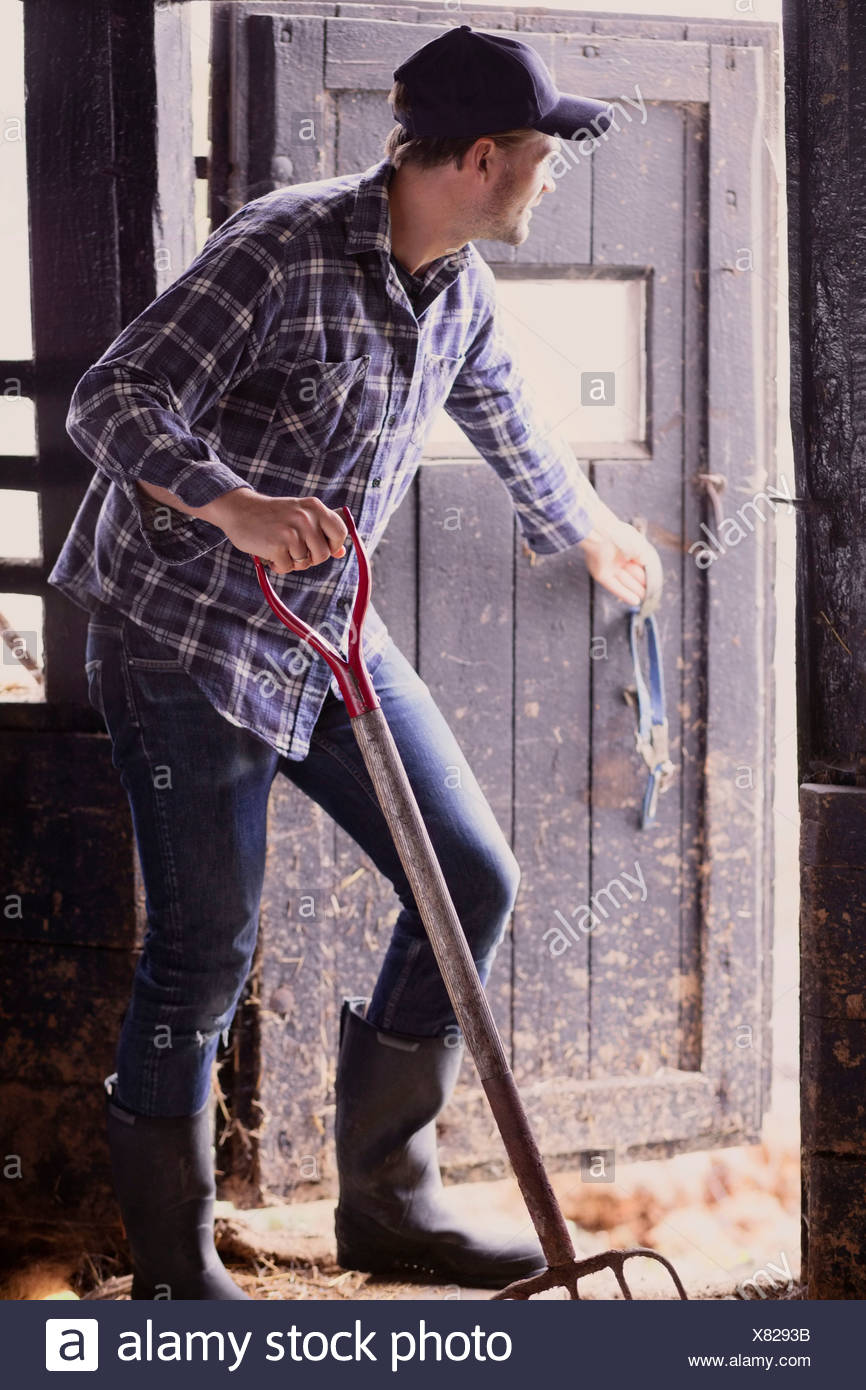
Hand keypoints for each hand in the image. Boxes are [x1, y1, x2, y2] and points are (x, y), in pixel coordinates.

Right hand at [197, 487, 347, 574]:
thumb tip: (341, 553)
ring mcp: (291, 531)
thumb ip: (321, 531)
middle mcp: (305, 517)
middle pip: (323, 554)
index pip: (340, 532)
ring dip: (292, 562)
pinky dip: (279, 566)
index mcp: (314, 507)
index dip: (333, 545)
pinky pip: (287, 568)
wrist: (239, 509)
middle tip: (294, 550)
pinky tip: (270, 554)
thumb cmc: (272, 516)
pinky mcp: (277, 545)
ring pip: (305, 563)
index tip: (319, 547)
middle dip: (310, 558)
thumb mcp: (300, 515)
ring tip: (280, 549)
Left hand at [578, 521, 655, 607]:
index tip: (654, 582)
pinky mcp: (601, 574)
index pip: (637, 564)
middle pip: (631, 575)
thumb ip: (644, 557)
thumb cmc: (622, 536)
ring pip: (624, 582)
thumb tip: (646, 565)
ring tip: (645, 599)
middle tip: (650, 594)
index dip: (646, 574)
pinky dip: (624, 594)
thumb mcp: (639, 546)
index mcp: (625, 548)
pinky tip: (634, 601)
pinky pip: (614, 586)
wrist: (603, 532)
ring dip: (634, 591)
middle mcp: (616, 558)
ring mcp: (609, 566)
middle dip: (640, 584)